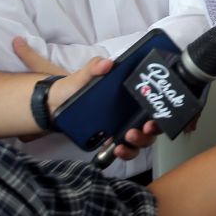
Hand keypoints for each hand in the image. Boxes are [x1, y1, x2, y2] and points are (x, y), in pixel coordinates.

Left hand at [14, 39, 160, 160]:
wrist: (54, 105)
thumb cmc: (74, 88)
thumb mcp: (83, 75)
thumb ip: (94, 67)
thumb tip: (106, 63)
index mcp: (129, 95)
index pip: (153, 103)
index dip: (162, 110)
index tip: (154, 114)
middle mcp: (131, 112)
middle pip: (152, 124)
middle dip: (152, 130)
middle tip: (143, 128)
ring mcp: (123, 127)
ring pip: (142, 139)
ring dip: (139, 143)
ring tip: (125, 140)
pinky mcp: (112, 140)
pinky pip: (126, 150)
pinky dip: (125, 152)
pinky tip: (116, 149)